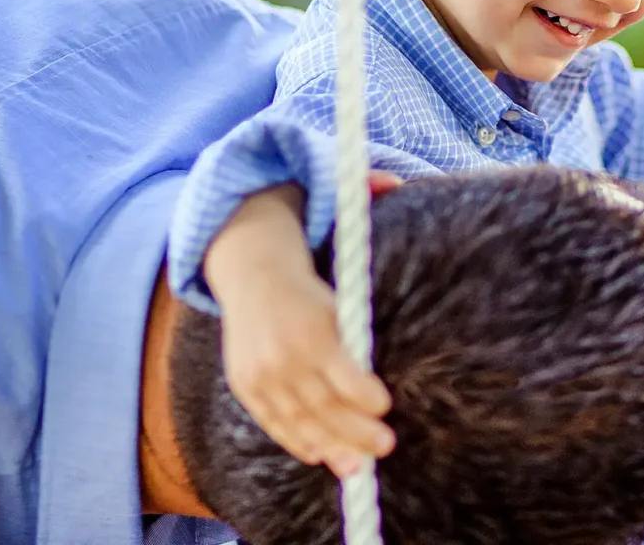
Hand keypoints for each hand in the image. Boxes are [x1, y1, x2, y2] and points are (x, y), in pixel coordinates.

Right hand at [208, 171, 403, 477]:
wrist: (245, 265)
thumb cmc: (310, 263)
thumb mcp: (336, 239)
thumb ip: (365, 208)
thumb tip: (398, 181)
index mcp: (310, 319)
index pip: (338, 367)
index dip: (363, 393)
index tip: (386, 405)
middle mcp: (281, 350)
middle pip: (323, 402)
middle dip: (356, 430)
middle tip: (387, 444)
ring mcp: (260, 372)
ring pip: (300, 420)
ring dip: (332, 446)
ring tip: (361, 464)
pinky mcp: (247, 386)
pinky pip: (275, 423)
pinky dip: (299, 442)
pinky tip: (324, 457)